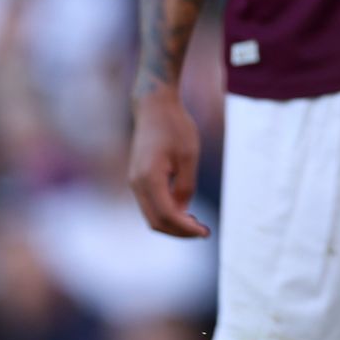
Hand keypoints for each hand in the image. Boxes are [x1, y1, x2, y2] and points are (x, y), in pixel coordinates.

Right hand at [128, 91, 209, 238]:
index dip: (185, 229)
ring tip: (196, 225)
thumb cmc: (175, 127)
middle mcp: (136, 184)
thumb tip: (183, 211)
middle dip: (179, 232)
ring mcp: (134, 182)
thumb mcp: (189, 156)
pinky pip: (150, 204)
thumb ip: (186, 185)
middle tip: (202, 233)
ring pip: (151, 215)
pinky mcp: (138, 178)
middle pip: (155, 221)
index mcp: (149, 179)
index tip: (205, 233)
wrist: (154, 107)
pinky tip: (184, 212)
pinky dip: (166, 213)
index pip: (167, 216)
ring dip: (172, 224)